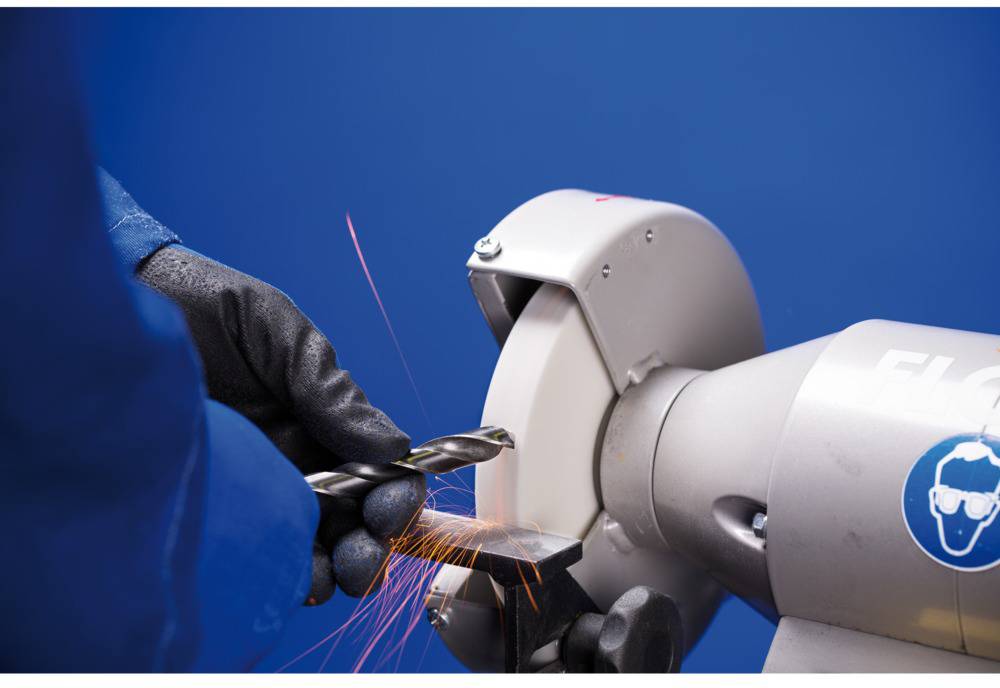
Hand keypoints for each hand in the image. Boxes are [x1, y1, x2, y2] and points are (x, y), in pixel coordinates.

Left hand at [137, 245, 424, 600]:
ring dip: (333, 571)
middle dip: (371, 545)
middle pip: (350, 522)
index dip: (396, 496)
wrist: (123, 304)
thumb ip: (332, 391)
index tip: (394, 507)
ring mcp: (253, 487)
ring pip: (308, 549)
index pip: (376, 473)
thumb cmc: (204, 305)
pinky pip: (252, 554)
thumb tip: (395, 448)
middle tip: (367, 552)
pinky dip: (280, 575)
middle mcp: (293, 462)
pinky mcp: (208, 506)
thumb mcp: (280, 335)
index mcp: (320, 422)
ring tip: (333, 574)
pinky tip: (287, 574)